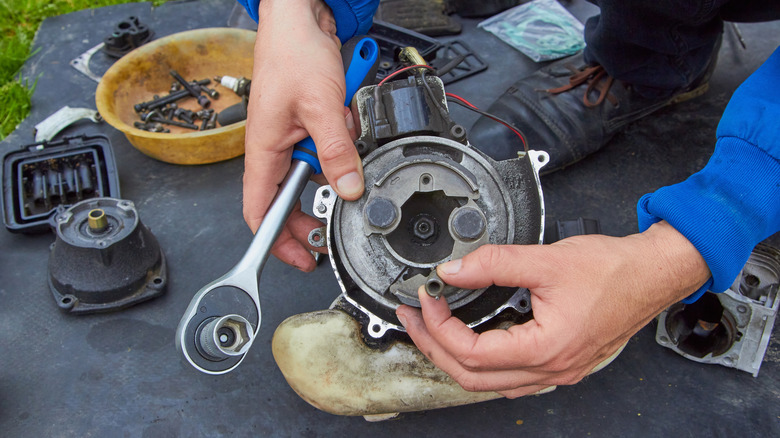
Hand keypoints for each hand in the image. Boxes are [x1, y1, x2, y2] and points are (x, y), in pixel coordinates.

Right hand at [243, 0, 363, 270]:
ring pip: (312, 175)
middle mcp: (274, 148)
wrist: (300, 18)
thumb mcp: (320, 106)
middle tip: (332, 231)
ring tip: (347, 164)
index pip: (259, 210)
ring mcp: (291, 136)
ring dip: (333, 175)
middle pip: (288, 200)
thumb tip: (349, 188)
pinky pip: (326, 150)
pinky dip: (341, 149)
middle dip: (311, 217)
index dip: (276, 240)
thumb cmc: (293, 52)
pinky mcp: (308, 124)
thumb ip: (336, 151)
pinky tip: (349, 133)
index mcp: (264, 150)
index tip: (300, 258)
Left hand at [396, 221, 709, 397]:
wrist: (652, 274)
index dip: (439, 327)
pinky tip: (471, 341)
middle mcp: (551, 369)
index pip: (472, 353)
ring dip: (455, 357)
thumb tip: (454, 269)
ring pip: (490, 383)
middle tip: (413, 319)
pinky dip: (482, 362)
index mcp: (547, 348)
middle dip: (434, 347)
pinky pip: (510, 378)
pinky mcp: (560, 363)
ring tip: (432, 329)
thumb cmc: (613, 270)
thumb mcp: (546, 260)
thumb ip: (494, 263)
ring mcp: (557, 371)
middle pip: (472, 377)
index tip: (426, 299)